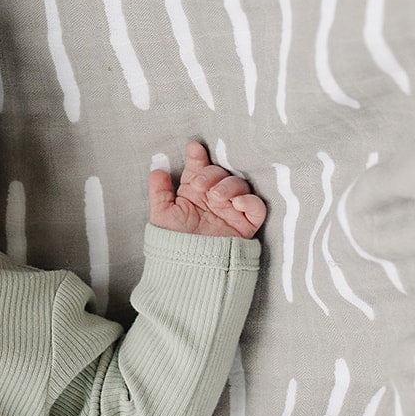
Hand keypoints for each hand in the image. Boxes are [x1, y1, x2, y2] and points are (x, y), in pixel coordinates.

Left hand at [149, 142, 266, 238]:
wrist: (187, 266)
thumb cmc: (173, 242)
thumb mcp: (162, 215)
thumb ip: (159, 192)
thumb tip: (157, 169)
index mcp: (195, 192)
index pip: (199, 168)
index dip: (197, 157)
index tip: (194, 148)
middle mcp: (214, 197)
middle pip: (221, 173)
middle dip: (211, 174)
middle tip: (200, 186)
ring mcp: (231, 209)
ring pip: (240, 185)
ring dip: (229, 186)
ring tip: (216, 197)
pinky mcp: (245, 224)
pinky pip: (257, 207)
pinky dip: (250, 201)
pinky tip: (237, 203)